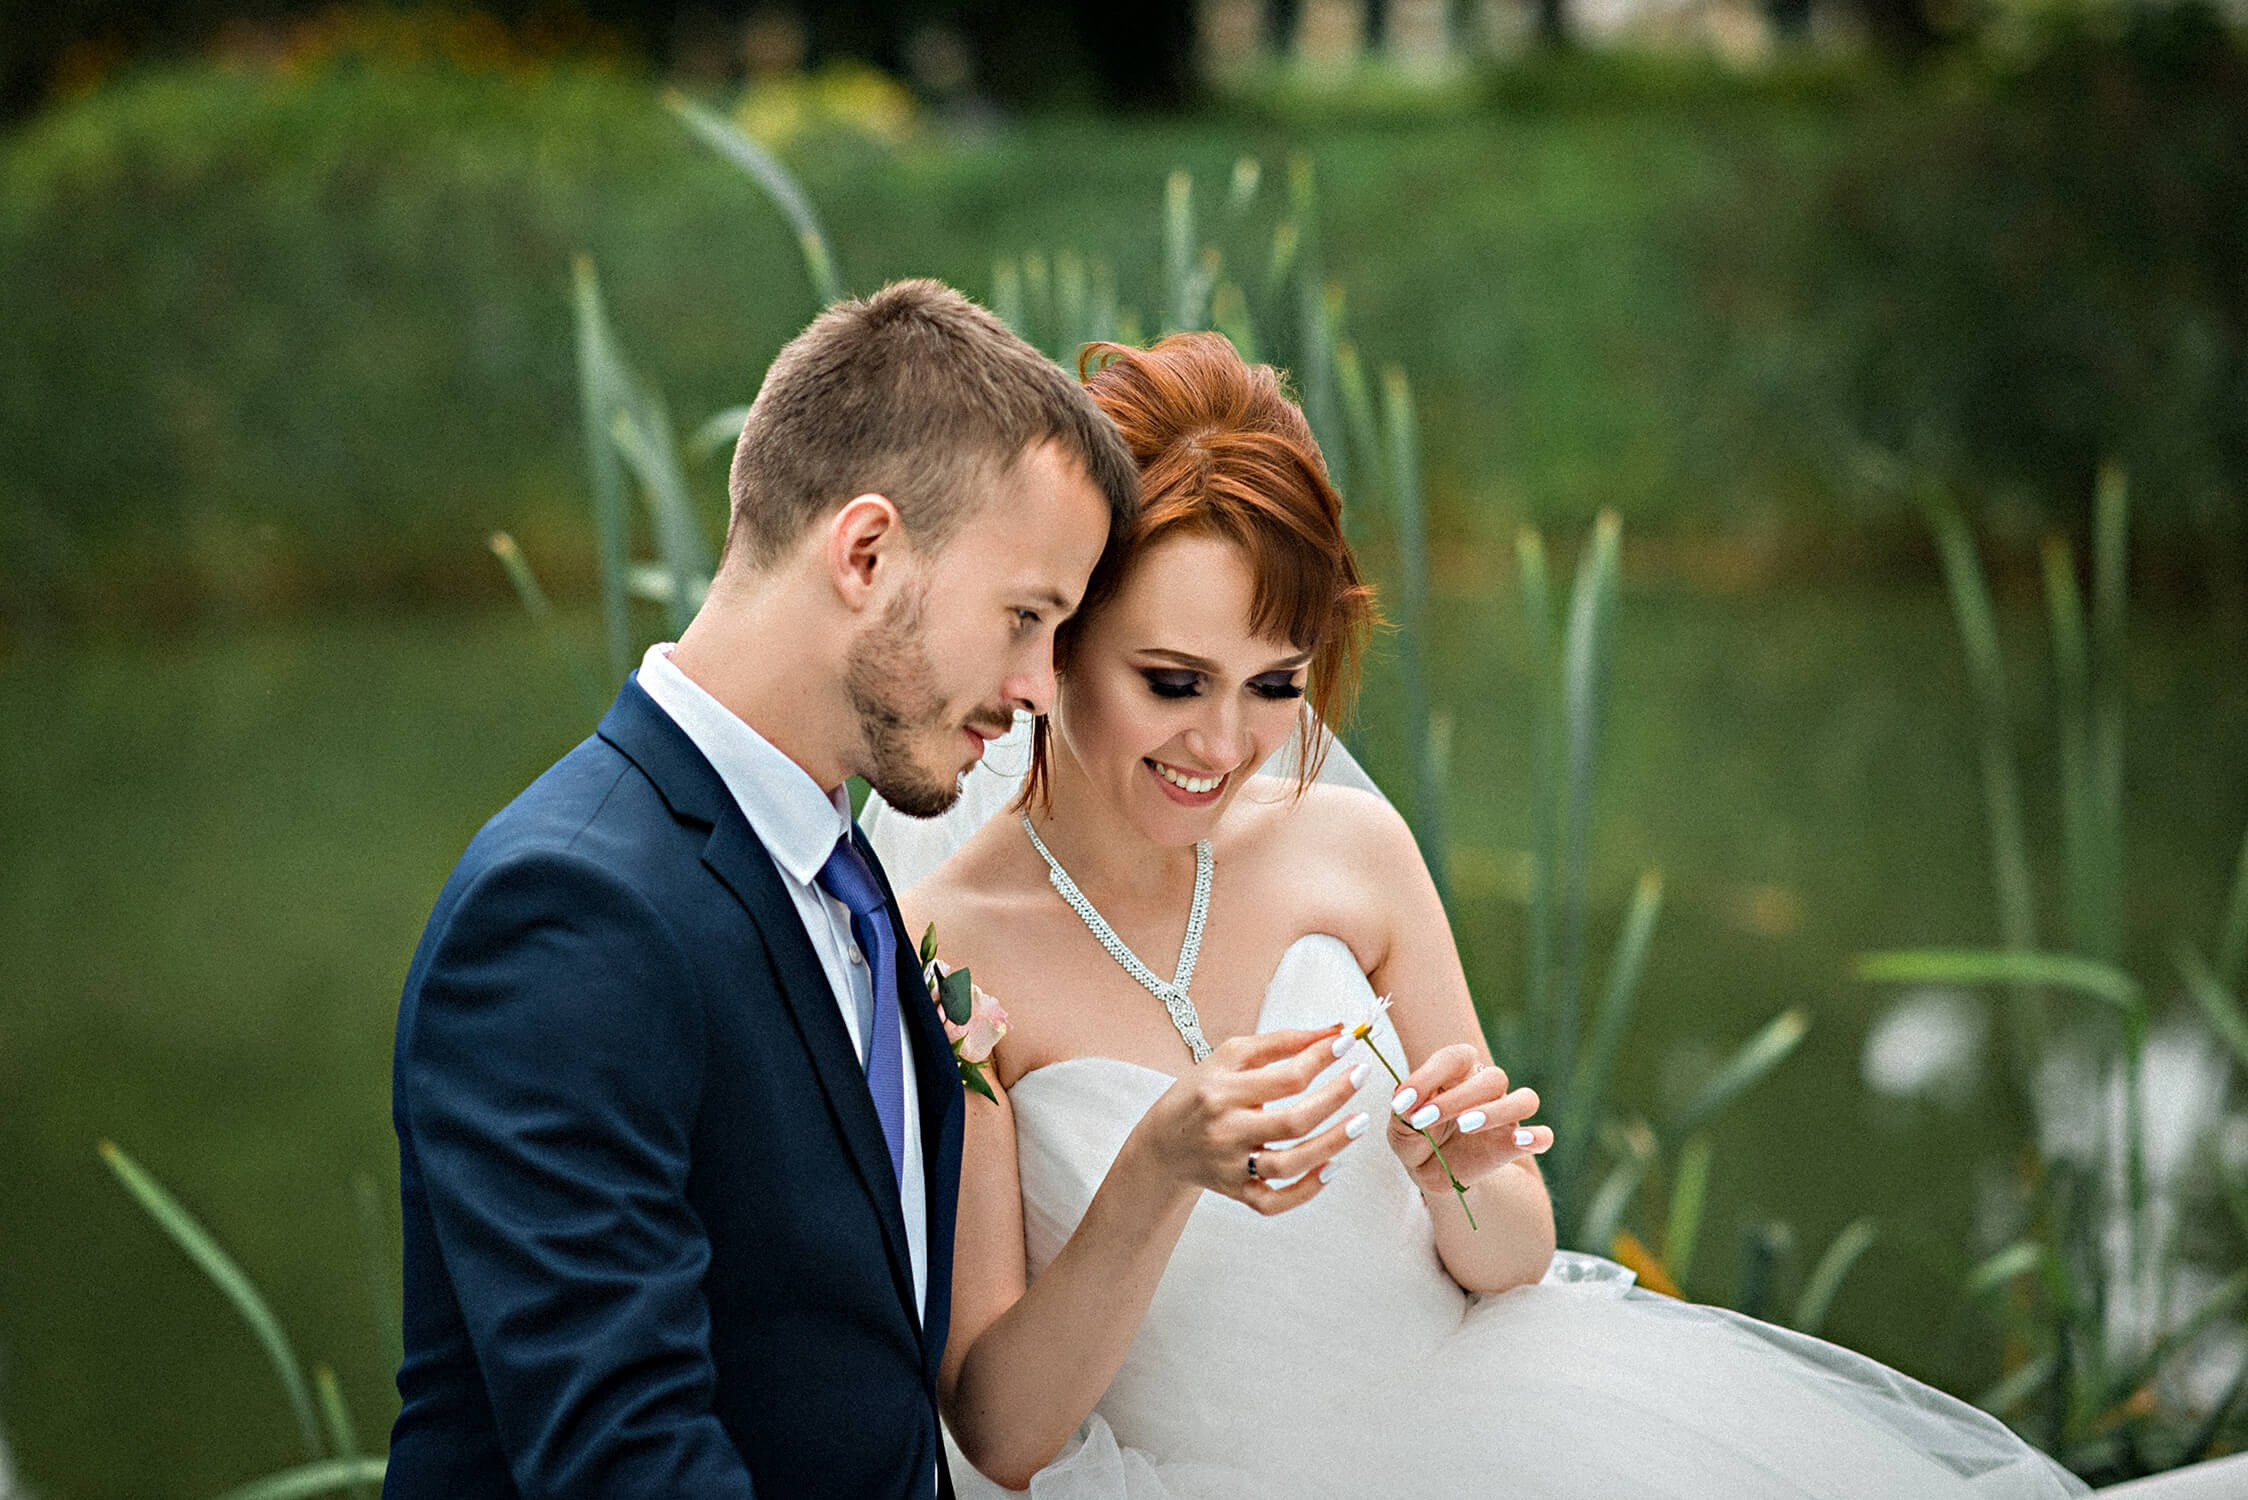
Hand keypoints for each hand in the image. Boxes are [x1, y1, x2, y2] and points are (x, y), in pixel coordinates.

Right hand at [1130, 1025, 1371, 1214]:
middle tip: (1362, 1075)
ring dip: (1332, 1144)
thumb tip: (1333, 1031)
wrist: (1164, 1143)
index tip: (1349, 1042)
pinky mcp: (1237, 1192)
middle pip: (1294, 1121)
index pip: (1286, 1077)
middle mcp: (1227, 1131)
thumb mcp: (1229, 1056)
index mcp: (1222, 1092)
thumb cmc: (1202, 1091)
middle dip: (1336, 1097)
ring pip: (1290, 1164)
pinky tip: (1333, 1168)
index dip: (1322, 1058)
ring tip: (1360, 1123)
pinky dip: (1306, 1191)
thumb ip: (1280, 1042)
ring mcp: (1232, 1166)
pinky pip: (1275, 1202)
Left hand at [1381, 1044, 1549, 1197]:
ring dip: (1496, 1111)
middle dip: (1457, 1098)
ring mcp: (1506, 1115)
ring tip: (1465, 1126)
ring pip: (1525, 1099)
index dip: (1429, 1075)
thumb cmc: (1416, 1136)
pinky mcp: (1516, 1144)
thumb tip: (1407, 1104)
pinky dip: (1536, 1137)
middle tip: (1425, 1119)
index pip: (1456, 1057)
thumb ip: (1404, 1111)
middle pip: (1493, 1077)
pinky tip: (1519, 1141)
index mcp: (1458, 1071)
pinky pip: (1543, 1136)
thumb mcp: (1400, 1125)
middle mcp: (1486, 1087)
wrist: (1431, 1171)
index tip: (1403, 1101)